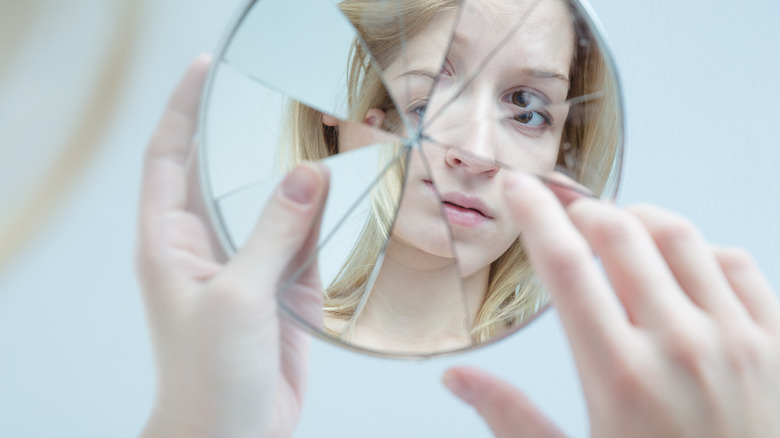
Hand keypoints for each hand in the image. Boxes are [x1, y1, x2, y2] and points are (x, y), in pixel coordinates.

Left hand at [136, 56, 328, 437]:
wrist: (231, 435)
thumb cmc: (207, 377)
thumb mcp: (239, 295)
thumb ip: (273, 232)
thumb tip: (306, 175)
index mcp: (170, 242)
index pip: (168, 157)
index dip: (182, 109)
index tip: (206, 69)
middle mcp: (203, 248)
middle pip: (223, 176)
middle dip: (248, 139)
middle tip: (283, 101)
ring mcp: (242, 267)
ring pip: (267, 208)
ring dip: (293, 183)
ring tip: (324, 145)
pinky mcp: (274, 289)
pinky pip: (296, 242)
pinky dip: (316, 223)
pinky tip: (339, 203)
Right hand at [443, 171, 779, 437]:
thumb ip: (512, 418)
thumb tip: (457, 378)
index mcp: (619, 375)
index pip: (563, 265)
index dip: (533, 213)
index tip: (516, 187)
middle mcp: (680, 346)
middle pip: (620, 233)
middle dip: (582, 209)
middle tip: (564, 212)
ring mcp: (737, 340)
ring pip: (681, 236)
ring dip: (639, 220)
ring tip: (619, 231)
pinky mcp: (778, 344)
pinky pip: (739, 263)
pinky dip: (702, 248)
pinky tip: (681, 265)